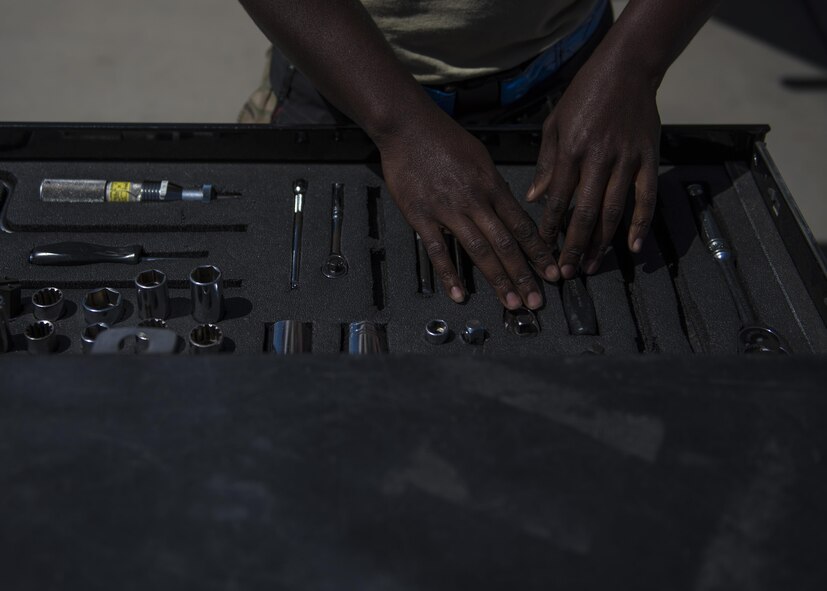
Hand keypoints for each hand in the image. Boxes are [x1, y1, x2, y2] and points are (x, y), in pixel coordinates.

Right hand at [378, 111, 556, 309]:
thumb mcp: (480, 157)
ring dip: (497, 280)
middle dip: (524, 275)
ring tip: (511, 302)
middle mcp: (474, 200)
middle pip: (505, 244)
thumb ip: (495, 186)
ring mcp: (447, 210)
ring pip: (479, 251)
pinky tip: (459, 294)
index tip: (551, 272)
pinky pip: (438, 250)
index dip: (538, 252)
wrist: (408, 126)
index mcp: (491, 185)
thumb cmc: (443, 138)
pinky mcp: (421, 216)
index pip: (522, 225)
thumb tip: (508, 207)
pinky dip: (449, 274)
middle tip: (537, 300)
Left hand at [526, 50, 660, 277]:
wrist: (627, 69)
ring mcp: (626, 160)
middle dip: (573, 247)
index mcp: (571, 151)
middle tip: (566, 272)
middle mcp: (598, 159)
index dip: (550, 229)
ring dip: (602, 243)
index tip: (543, 252)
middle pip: (584, 213)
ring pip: (613, 211)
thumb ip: (547, 163)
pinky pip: (646, 197)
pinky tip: (634, 246)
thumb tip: (533, 197)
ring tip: (593, 267)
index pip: (558, 200)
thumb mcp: (555, 124)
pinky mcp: (648, 158)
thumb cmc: (584, 95)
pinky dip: (641, 223)